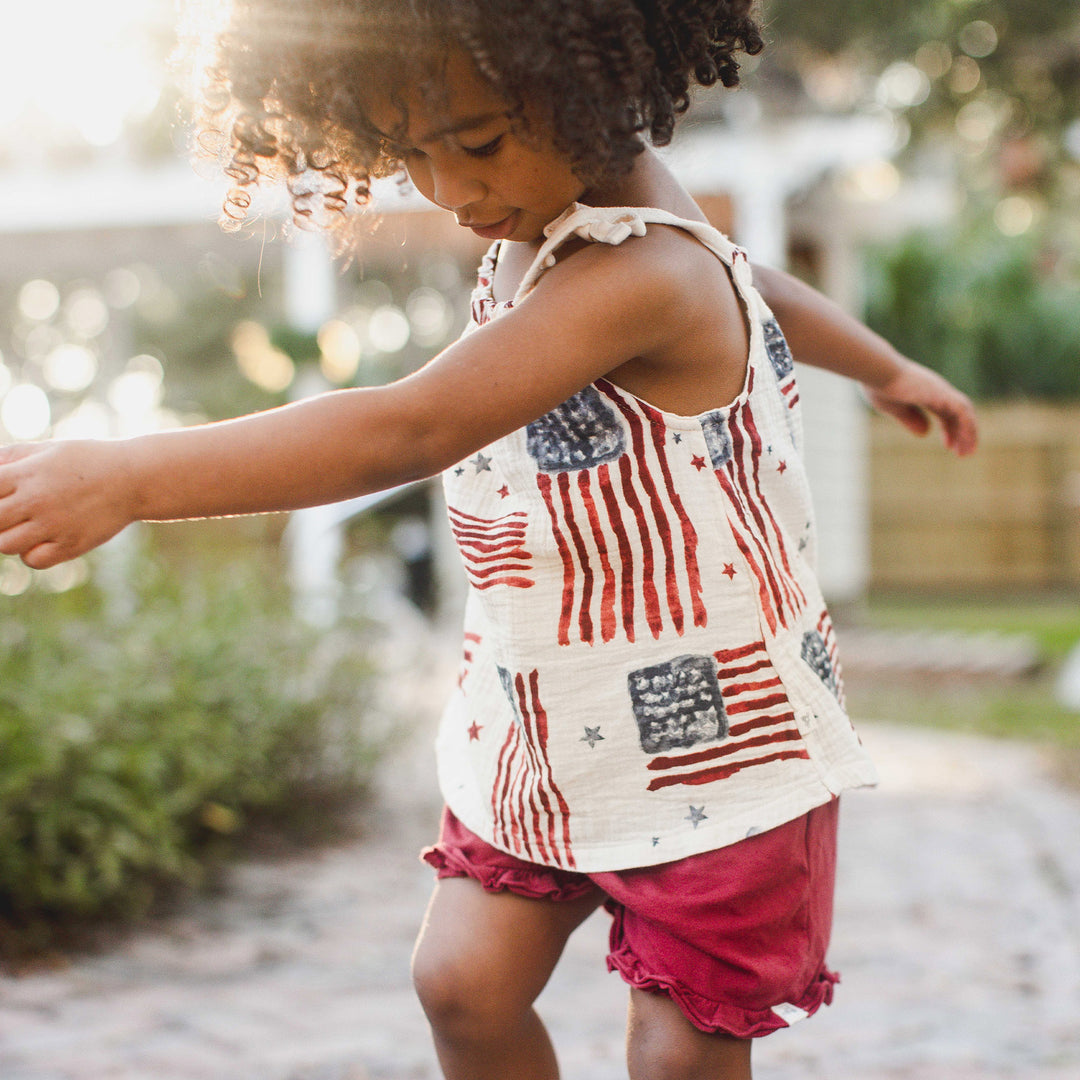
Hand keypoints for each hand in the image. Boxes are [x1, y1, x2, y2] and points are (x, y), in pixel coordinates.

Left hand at [0, 439, 135, 568]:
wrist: (135, 478)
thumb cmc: (88, 460)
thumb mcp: (47, 449)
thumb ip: (10, 458)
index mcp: (27, 473)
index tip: (5, 496)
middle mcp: (37, 500)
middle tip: (14, 512)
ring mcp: (54, 526)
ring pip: (5, 545)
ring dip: (10, 537)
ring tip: (27, 525)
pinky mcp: (71, 545)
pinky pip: (33, 560)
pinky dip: (32, 553)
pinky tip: (44, 538)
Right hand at [863, 358, 977, 456]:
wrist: (878, 372)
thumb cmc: (880, 387)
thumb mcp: (895, 409)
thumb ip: (910, 420)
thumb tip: (925, 433)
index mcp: (926, 393)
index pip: (945, 412)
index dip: (949, 429)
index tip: (949, 446)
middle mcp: (937, 391)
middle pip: (957, 414)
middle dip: (961, 434)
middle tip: (964, 453)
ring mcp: (941, 390)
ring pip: (964, 412)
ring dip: (968, 433)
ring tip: (967, 453)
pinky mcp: (941, 393)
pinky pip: (962, 410)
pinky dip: (967, 425)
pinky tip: (967, 439)